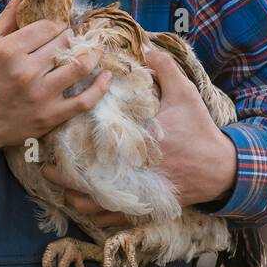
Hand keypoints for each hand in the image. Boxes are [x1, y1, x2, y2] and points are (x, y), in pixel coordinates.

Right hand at [0, 0, 113, 167]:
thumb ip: (11, 10)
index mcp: (9, 50)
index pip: (48, 26)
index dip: (56, 25)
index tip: (56, 28)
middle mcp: (26, 71)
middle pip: (64, 43)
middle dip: (71, 37)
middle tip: (72, 37)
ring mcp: (40, 95)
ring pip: (80, 67)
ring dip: (92, 53)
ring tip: (94, 48)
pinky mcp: (50, 116)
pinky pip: (85, 100)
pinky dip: (100, 87)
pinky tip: (106, 76)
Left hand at [38, 46, 237, 222]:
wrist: (221, 168)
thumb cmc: (200, 130)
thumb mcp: (185, 94)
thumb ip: (165, 69)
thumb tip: (147, 47)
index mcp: (136, 141)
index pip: (97, 143)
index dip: (72, 141)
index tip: (55, 133)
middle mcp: (133, 170)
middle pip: (87, 180)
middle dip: (63, 175)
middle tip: (45, 166)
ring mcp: (138, 192)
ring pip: (96, 204)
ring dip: (75, 198)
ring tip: (59, 189)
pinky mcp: (146, 206)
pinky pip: (114, 218)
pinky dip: (96, 216)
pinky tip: (85, 208)